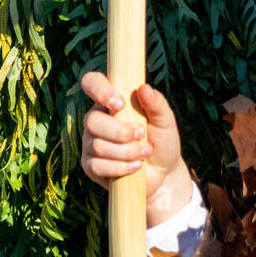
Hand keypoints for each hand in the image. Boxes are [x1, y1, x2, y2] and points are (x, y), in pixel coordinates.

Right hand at [80, 72, 191, 227]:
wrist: (163, 173)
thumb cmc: (162, 140)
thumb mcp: (165, 120)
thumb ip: (156, 103)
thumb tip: (144, 88)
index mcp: (110, 100)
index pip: (91, 83)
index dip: (99, 90)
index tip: (120, 104)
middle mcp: (96, 119)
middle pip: (92, 121)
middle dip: (120, 132)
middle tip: (142, 134)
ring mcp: (90, 142)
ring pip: (97, 145)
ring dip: (126, 152)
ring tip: (145, 153)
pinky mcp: (90, 165)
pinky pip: (97, 166)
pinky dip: (120, 167)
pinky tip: (135, 166)